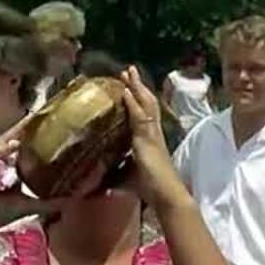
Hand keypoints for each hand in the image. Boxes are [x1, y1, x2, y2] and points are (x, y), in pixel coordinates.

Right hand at [0, 114, 66, 244]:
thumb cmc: (0, 213)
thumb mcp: (29, 205)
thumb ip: (49, 202)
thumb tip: (71, 200)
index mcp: (12, 167)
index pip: (26, 148)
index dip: (36, 137)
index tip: (52, 124)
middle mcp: (0, 160)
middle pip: (15, 140)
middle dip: (27, 128)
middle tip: (42, 114)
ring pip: (4, 142)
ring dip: (16, 132)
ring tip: (31, 120)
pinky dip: (1, 149)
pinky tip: (13, 145)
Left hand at [120, 66, 183, 205]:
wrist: (166, 194)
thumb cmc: (151, 188)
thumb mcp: (129, 178)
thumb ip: (117, 175)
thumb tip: (98, 183)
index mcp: (150, 140)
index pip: (144, 114)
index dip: (137, 99)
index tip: (128, 86)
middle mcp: (153, 133)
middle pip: (146, 103)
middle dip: (137, 87)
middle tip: (129, 71)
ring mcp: (152, 134)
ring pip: (145, 104)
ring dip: (136, 88)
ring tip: (129, 72)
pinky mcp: (148, 139)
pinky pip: (140, 116)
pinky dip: (133, 102)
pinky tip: (126, 91)